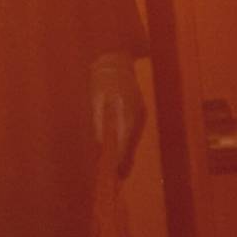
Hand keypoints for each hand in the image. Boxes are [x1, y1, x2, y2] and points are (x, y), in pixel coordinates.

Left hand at [91, 51, 145, 177]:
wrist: (116, 58)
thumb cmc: (102, 78)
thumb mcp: (96, 99)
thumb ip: (99, 122)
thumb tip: (100, 145)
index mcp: (127, 113)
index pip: (125, 144)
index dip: (120, 161)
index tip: (115, 176)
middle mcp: (138, 116)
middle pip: (132, 144)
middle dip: (124, 161)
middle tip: (116, 179)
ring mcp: (140, 113)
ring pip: (133, 139)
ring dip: (126, 153)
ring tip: (117, 170)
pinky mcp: (139, 111)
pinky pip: (133, 131)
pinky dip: (127, 142)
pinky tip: (120, 149)